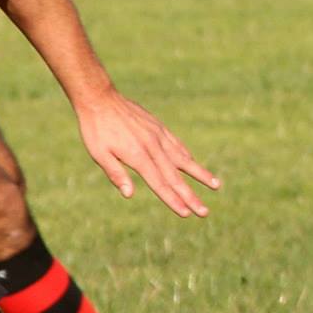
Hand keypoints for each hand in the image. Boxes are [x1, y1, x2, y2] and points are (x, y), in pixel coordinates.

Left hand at [74, 92, 219, 218]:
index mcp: (138, 156)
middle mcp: (153, 147)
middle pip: (175, 177)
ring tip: (216, 186)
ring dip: (200, 174)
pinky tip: (193, 162)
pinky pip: (176, 144)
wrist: (100, 98)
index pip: (159, 184)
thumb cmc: (95, 129)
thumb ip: (115, 173)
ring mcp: (158, 136)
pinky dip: (187, 156)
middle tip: (204, 212)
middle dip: (190, 196)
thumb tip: (129, 195)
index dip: (172, 200)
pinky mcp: (158, 127)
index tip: (186, 214)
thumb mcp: (98, 153)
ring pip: (183, 159)